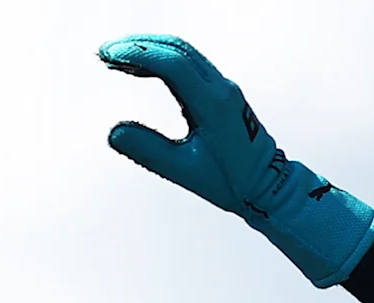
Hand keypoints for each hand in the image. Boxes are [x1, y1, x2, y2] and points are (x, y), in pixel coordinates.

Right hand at [98, 35, 373, 286]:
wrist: (269, 186)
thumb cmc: (234, 182)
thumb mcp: (185, 172)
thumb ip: (149, 151)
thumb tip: (114, 133)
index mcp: (214, 105)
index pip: (173, 64)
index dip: (138, 54)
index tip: (110, 56)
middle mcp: (221, 89)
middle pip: (176, 48)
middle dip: (138, 45)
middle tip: (105, 53)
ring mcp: (223, 87)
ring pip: (182, 53)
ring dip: (148, 49)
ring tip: (114, 59)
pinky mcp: (220, 92)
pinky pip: (188, 65)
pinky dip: (161, 61)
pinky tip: (139, 70)